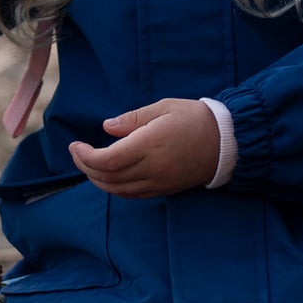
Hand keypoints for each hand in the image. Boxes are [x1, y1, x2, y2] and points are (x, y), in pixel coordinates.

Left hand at [69, 99, 219, 198]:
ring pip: (118, 190)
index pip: (108, 160)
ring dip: (97, 180)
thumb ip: (133, 119)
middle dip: (86, 167)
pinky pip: (132, 195)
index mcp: (150, 144)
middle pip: (108, 178)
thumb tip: (107, 127)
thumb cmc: (195, 119)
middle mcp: (152, 168)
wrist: (227, 142)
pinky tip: (109, 175)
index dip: (86, 157)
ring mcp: (159, 182)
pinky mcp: (164, 189)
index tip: (75, 145)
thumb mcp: (163, 107)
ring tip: (88, 164)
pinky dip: (114, 187)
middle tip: (77, 152)